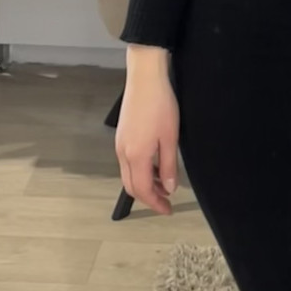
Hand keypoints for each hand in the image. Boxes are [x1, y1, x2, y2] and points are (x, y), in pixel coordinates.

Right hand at [116, 71, 179, 215]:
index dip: (155, 204)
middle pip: (131, 186)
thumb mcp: (170, 138)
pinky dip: (141, 171)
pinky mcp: (122, 136)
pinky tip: (154, 166)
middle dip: (148, 197)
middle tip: (166, 202)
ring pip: (129, 175)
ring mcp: (120, 145)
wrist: (145, 79)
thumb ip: (168, 166)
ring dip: (145, 184)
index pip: (142, 190)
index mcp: (136, 156)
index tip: (168, 210)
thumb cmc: (160, 106)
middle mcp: (123, 154)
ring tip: (164, 184)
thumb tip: (168, 188)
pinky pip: (128, 163)